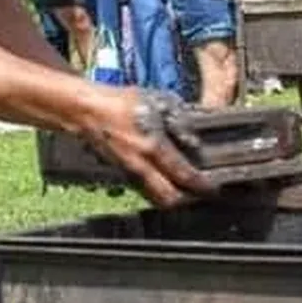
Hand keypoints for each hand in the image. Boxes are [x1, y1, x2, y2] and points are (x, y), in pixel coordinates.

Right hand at [83, 89, 214, 207]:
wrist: (88, 110)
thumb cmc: (122, 102)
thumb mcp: (158, 101)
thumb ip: (179, 120)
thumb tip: (194, 140)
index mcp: (152, 145)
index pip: (183, 174)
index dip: (201, 185)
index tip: (214, 188)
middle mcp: (141, 164)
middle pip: (168, 198)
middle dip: (187, 200)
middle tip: (201, 194)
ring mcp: (129, 172)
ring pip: (155, 196)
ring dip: (171, 197)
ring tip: (186, 190)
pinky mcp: (121, 173)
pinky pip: (144, 189)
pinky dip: (157, 190)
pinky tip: (165, 180)